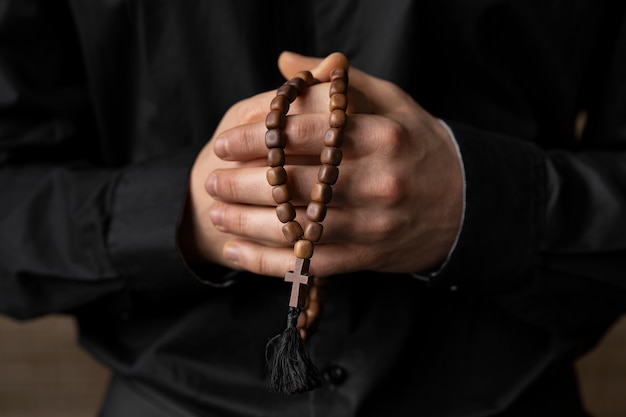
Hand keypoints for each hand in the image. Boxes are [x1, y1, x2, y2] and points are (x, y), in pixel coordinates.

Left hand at [181, 52, 462, 277]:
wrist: (466, 204)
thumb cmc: (419, 148)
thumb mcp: (392, 103)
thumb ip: (341, 83)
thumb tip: (285, 62)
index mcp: (382, 137)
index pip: (308, 135)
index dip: (260, 139)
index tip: (226, 142)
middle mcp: (378, 182)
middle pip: (298, 185)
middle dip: (244, 183)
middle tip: (211, 180)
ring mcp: (373, 224)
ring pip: (299, 228)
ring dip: (249, 224)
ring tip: (215, 213)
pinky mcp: (367, 256)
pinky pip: (310, 263)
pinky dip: (269, 262)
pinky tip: (236, 252)